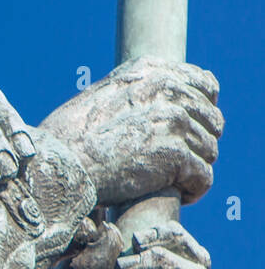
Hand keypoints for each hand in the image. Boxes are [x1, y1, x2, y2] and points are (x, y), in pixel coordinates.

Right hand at [40, 57, 222, 207]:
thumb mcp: (100, 98)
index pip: (204, 85)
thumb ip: (134, 94)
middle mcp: (167, 90)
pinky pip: (203, 177)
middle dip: (198, 144)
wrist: (57, 166)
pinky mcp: (175, 155)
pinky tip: (180, 196)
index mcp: (151, 72)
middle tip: (178, 165)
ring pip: (209, 150)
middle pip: (211, 120)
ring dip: (194, 169)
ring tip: (174, 182)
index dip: (201, 112)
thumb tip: (158, 107)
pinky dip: (193, 190)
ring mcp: (174, 121)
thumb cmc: (67, 141)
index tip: (187, 133)